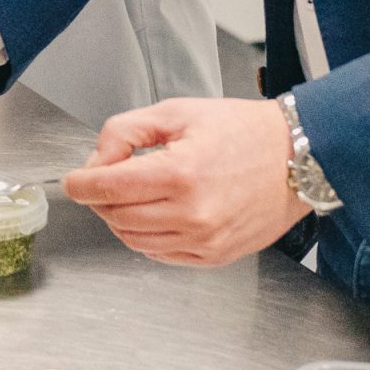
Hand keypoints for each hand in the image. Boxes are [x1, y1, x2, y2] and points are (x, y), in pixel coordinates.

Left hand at [65, 97, 309, 267]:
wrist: (297, 157)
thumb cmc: (242, 130)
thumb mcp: (176, 113)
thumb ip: (125, 132)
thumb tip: (96, 161)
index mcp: (180, 174)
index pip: (107, 188)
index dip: (80, 184)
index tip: (72, 180)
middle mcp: (192, 214)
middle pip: (116, 216)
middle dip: (100, 198)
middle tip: (106, 178)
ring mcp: (205, 241)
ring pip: (134, 240)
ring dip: (121, 218)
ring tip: (133, 193)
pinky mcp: (215, 257)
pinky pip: (161, 254)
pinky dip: (147, 236)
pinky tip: (156, 213)